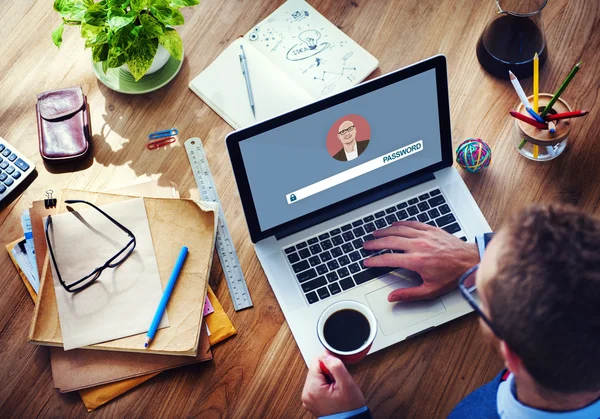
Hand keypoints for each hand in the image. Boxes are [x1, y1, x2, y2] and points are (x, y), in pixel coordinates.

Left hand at [301, 353, 365, 416]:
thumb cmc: (350, 408)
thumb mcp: (347, 383)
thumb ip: (336, 366)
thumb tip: (326, 354)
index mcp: (312, 388)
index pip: (316, 361)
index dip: (329, 364)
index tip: (336, 375)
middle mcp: (306, 394)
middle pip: (315, 369)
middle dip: (328, 372)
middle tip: (337, 383)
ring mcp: (308, 398)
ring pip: (316, 376)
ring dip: (327, 379)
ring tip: (336, 389)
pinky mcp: (311, 400)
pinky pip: (316, 385)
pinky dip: (325, 385)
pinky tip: (332, 392)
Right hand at [363, 221, 478, 301]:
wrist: (470, 261)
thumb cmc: (453, 275)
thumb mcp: (430, 290)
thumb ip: (409, 294)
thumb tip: (393, 297)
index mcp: (416, 261)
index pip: (388, 259)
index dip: (375, 260)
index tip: (368, 261)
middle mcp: (418, 245)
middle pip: (390, 241)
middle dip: (375, 243)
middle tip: (366, 245)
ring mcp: (424, 235)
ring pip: (398, 230)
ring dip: (384, 231)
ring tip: (375, 234)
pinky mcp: (431, 229)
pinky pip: (411, 224)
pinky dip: (400, 224)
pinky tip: (394, 224)